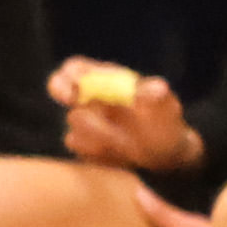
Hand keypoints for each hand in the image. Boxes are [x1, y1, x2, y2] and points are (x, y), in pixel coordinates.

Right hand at [50, 56, 195, 172]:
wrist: (164, 157)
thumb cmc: (164, 124)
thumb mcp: (166, 110)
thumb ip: (158, 98)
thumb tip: (158, 88)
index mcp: (107, 80)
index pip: (77, 68)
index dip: (70, 74)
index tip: (76, 86)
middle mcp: (89, 97)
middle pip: (60, 86)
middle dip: (63, 92)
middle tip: (74, 101)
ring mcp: (83, 120)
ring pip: (74, 120)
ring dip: (99, 131)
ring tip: (127, 142)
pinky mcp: (81, 143)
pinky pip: (79, 145)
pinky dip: (97, 149)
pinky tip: (119, 154)